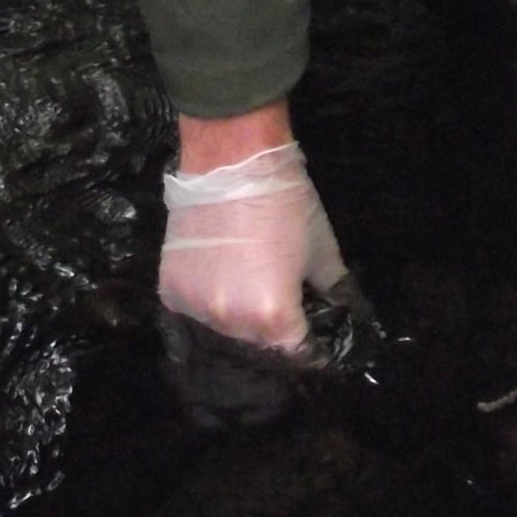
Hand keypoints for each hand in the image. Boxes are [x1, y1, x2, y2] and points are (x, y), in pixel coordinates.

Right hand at [159, 139, 346, 350]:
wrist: (231, 162)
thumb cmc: (284, 204)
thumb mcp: (322, 249)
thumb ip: (334, 289)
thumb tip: (345, 308)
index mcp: (273, 319)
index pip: (297, 354)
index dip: (311, 349)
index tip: (315, 340)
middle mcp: (232, 324)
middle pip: (260, 343)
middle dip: (275, 328)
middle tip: (281, 300)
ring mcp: (196, 308)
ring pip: (225, 327)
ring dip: (239, 315)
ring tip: (247, 283)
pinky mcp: (170, 289)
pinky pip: (195, 307)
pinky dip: (209, 298)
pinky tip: (219, 276)